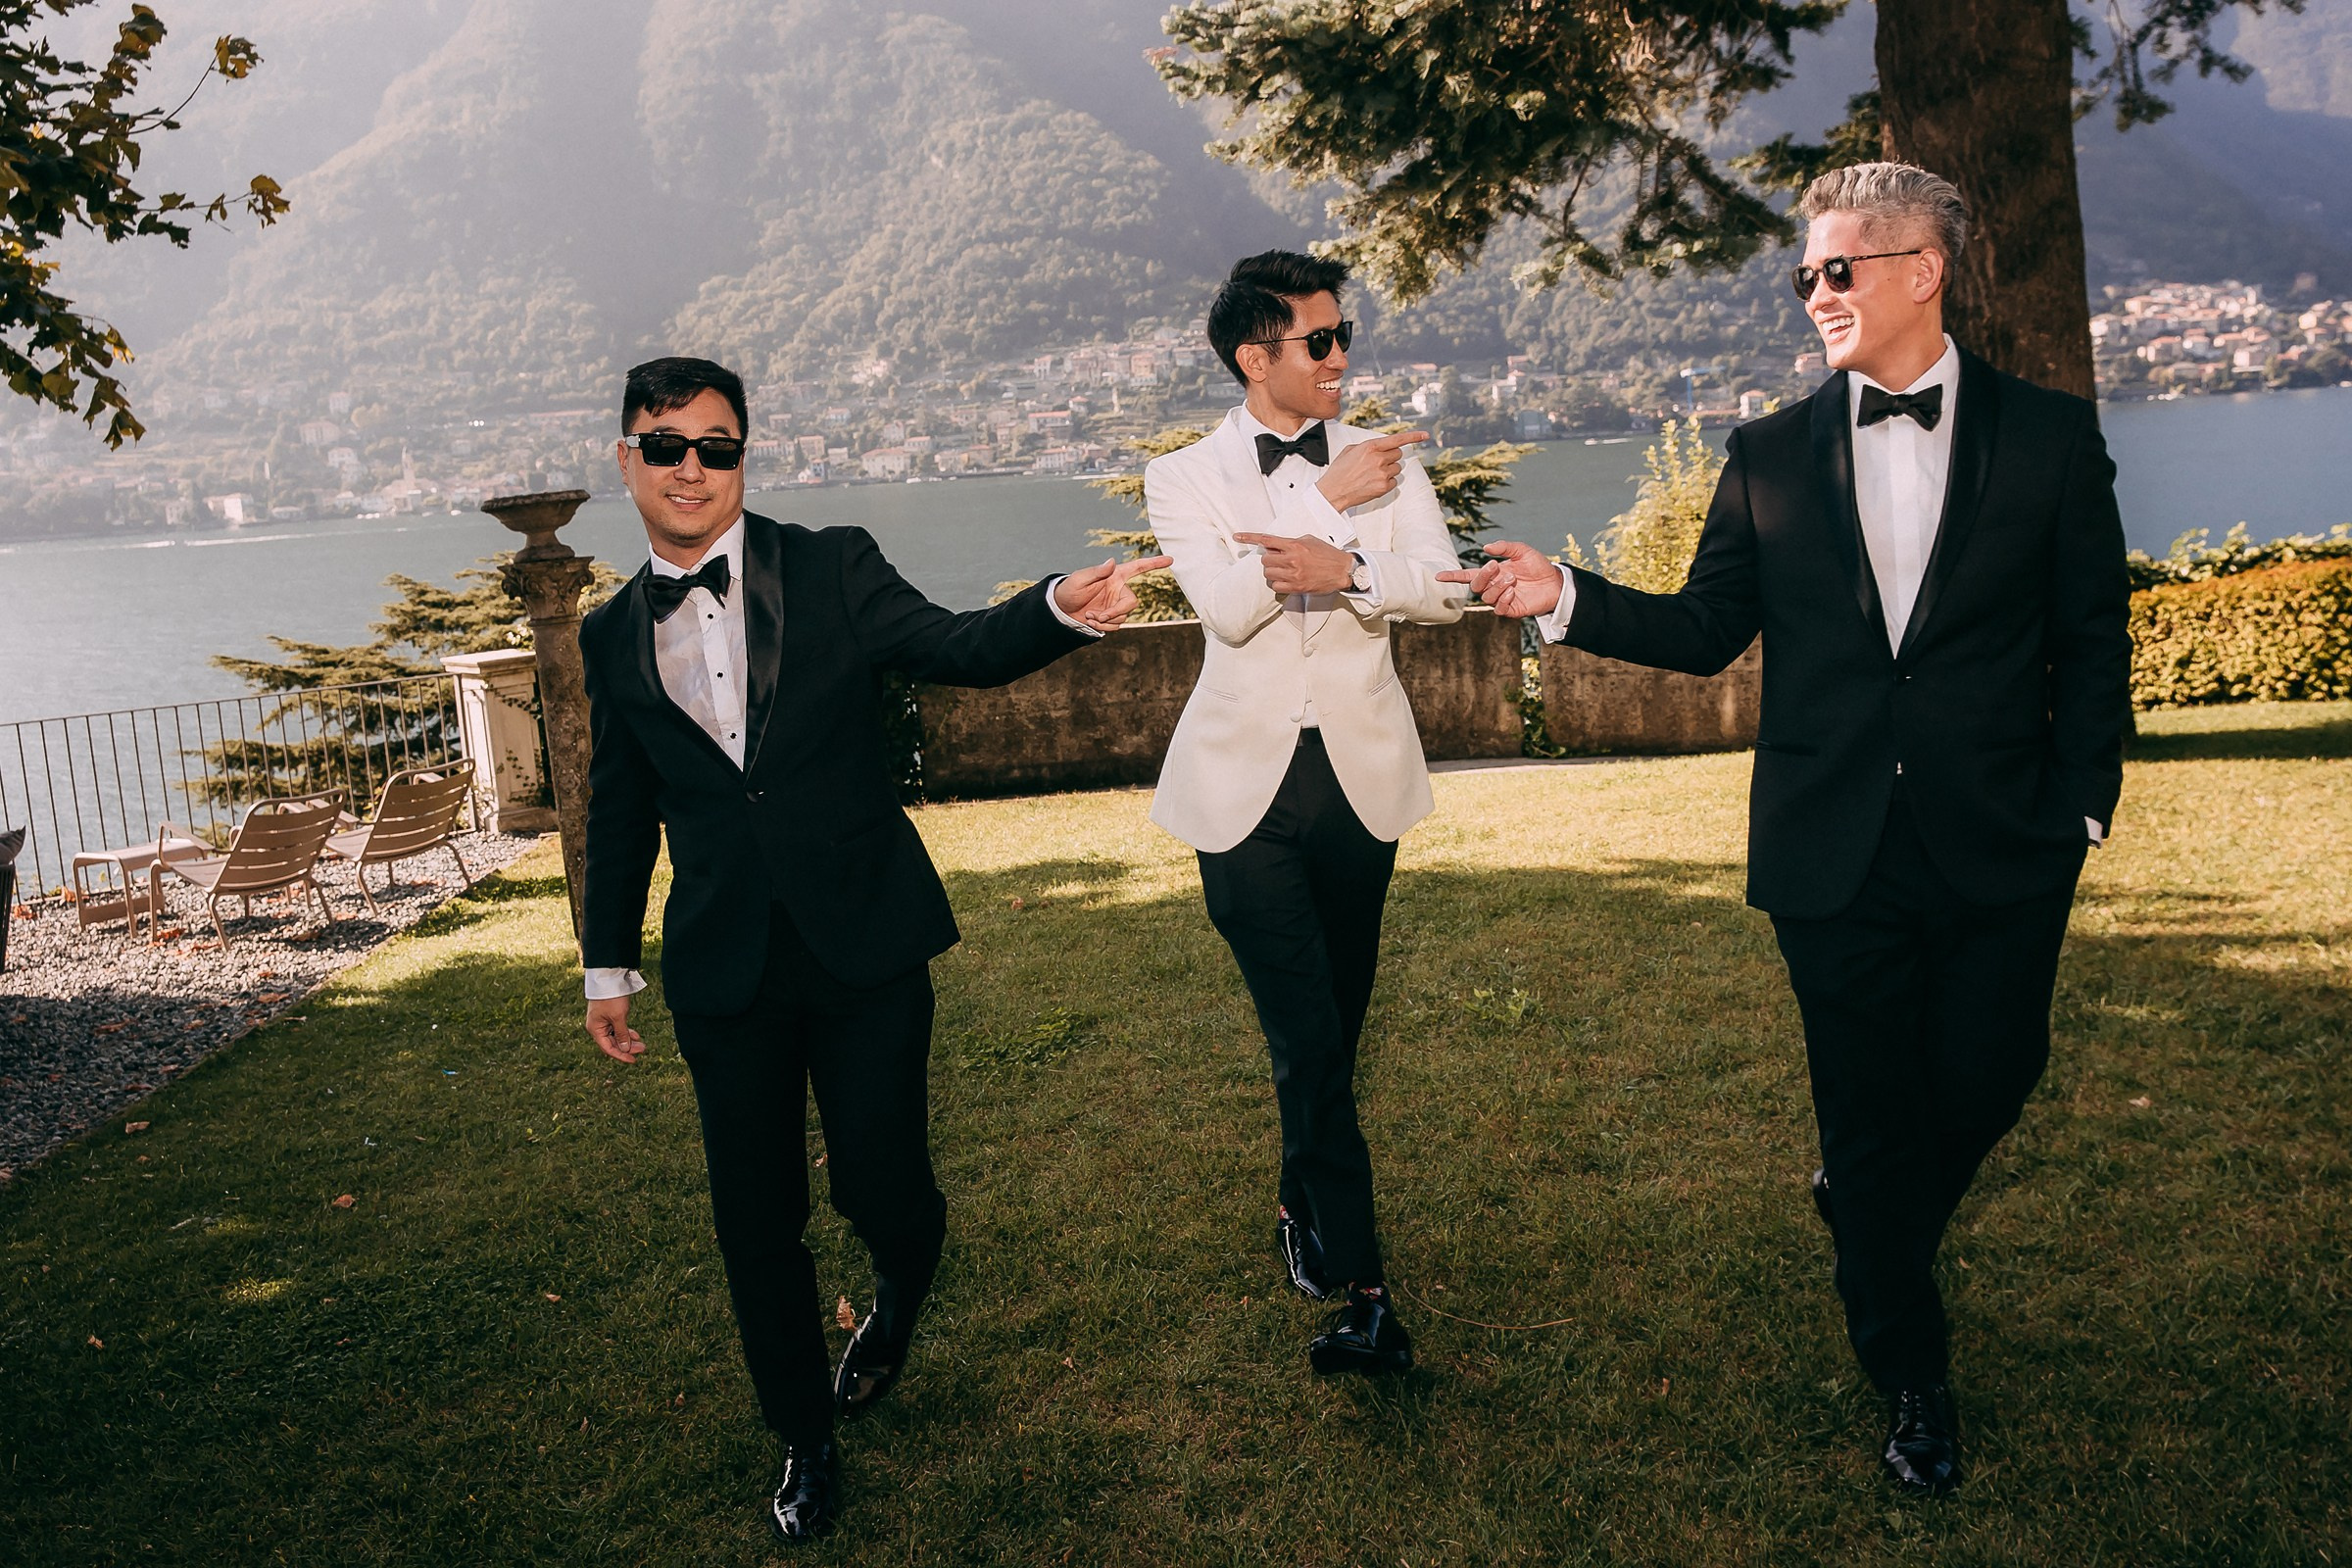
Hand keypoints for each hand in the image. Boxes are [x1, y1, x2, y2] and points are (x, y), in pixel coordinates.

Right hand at [587, 995, 645, 1063]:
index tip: (634, 1060)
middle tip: (643, 1049)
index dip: (621, 1055)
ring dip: (629, 1040)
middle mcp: (597, 1027)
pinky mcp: (608, 1015)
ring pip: (616, 1036)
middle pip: (612, 1043)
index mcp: (595, 1029)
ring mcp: (603, 1021)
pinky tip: (636, 1035)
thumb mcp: (619, 1017)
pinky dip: (626, 1032)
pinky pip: (617, 1028)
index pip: (608, 1048)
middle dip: (628, 1047)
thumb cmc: (611, 998)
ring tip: (642, 1044)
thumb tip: (625, 1049)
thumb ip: (622, 1034)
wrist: (609, 978)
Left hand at [1054, 554, 1174, 631]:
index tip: (1170, 559)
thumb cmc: (1069, 590)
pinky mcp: (1112, 618)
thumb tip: (1111, 561)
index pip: (1138, 568)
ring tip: (1089, 616)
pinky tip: (1091, 621)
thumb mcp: (1079, 579)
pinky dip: (1103, 627)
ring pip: (1123, 617)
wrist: (1061, 610)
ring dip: (1106, 620)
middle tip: (1100, 616)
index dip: (1154, 563)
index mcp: (1115, 576)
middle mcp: (1119, 590)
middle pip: (1132, 602)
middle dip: (1117, 612)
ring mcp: (1116, 605)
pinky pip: (1116, 626)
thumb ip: (1096, 571)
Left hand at [1232, 531, 1356, 594]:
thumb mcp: (1308, 540)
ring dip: (1273, 571)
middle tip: (1279, 560)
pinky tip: (1287, 579)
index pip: (1267, 540)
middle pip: (1265, 559)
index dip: (1249, 537)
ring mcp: (1294, 574)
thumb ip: (1290, 542)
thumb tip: (1273, 544)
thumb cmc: (1326, 554)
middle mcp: (1292, 559)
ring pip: (1268, 573)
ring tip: (1284, 570)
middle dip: (1269, 559)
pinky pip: (1275, 586)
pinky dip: (1278, 583)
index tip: (1237, 536)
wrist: (1342, 570)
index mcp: (1295, 545)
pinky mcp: (1297, 587)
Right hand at [1316, 430, 1429, 511]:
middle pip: (1398, 454)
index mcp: (1370, 447)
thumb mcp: (1349, 451)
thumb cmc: (1339, 472)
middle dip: (1390, 457)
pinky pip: (1394, 482)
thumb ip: (1367, 446)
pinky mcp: (1384, 487)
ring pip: (1397, 468)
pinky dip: (1387, 482)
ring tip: (1373, 475)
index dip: (1413, 436)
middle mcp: (1378, 458)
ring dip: (1389, 470)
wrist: (1333, 492)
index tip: (1425, 435)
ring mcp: (1382, 473)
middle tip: (1377, 464)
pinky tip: (1373, 483)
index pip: (1397, 439)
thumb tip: (1379, 446)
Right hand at [1437, 540, 1565, 618]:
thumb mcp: (1522, 551)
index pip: (1468, 576)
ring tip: (1513, 579)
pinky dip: (1504, 599)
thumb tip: (1486, 548)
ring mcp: (1502, 599)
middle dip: (1483, 576)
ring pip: (1487, 597)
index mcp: (1493, 574)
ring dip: (1497, 586)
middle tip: (1496, 566)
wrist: (1555, 582)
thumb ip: (1505, 547)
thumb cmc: (1538, 566)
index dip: (1453, 576)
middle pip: (1476, 586)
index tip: (1439, 576)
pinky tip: (1513, 591)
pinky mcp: (1511, 610)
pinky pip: (1499, 608)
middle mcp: (1494, 587)